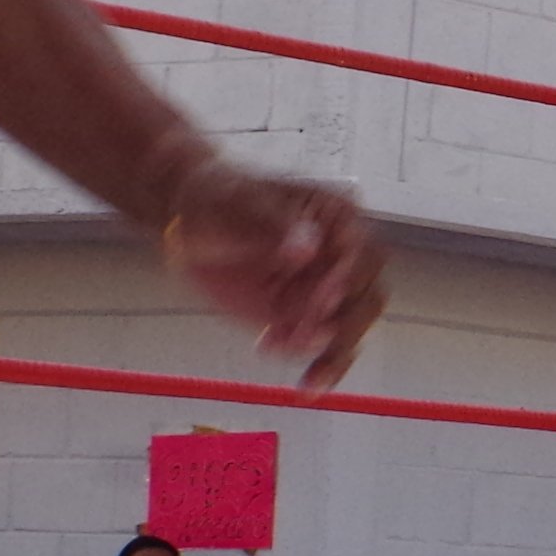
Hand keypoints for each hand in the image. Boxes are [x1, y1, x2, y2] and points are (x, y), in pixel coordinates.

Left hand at [162, 167, 387, 390]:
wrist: (187, 222)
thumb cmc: (221, 199)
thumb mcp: (244, 204)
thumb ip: (278, 227)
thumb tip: (307, 249)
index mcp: (339, 220)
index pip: (365, 255)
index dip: (351, 278)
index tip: (326, 295)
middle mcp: (342, 258)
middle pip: (367, 300)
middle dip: (344, 327)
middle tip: (305, 337)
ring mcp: (323, 292)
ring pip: (347, 331)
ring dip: (325, 351)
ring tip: (277, 346)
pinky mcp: (301, 318)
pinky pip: (316, 347)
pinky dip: (301, 356)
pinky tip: (267, 345)